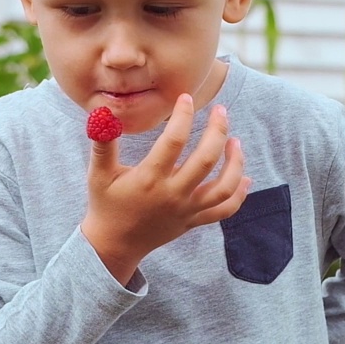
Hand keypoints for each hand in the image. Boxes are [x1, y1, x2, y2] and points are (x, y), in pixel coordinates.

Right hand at [81, 94, 251, 284]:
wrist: (114, 244)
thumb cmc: (106, 204)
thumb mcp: (98, 173)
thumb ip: (102, 144)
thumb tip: (102, 113)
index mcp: (149, 179)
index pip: (174, 141)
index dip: (183, 116)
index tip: (186, 98)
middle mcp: (172, 195)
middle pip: (206, 160)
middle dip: (218, 131)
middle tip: (220, 111)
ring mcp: (186, 210)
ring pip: (223, 187)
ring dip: (235, 162)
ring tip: (236, 141)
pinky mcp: (193, 221)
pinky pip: (224, 209)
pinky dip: (239, 194)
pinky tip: (246, 178)